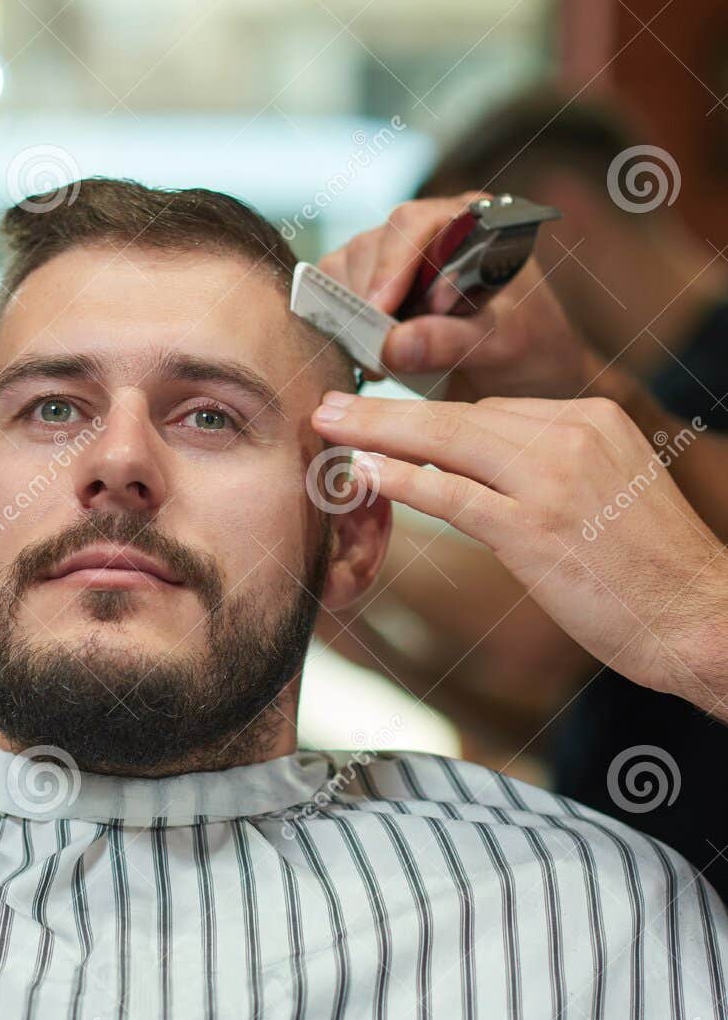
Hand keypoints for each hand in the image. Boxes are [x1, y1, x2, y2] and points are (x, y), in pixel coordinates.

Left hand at [311, 389, 727, 719]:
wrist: (702, 615)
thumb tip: (481, 472)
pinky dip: (404, 479)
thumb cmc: (653, 571)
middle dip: (386, 411)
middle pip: (461, 415)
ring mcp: (554, 479)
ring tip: (328, 429)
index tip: (382, 412)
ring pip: (449, 443)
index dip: (427, 414)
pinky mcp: (538, 527)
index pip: (491, 409)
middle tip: (330, 404)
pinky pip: (455, 493)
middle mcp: (573, 434)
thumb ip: (550, 471)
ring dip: (378, 434)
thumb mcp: (608, 492)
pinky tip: (365, 472)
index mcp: (592, 418)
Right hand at [319, 194, 600, 400]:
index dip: (389, 266)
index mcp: (470, 222)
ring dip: (349, 313)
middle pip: (371, 245)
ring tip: (374, 356)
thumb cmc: (531, 350)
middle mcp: (430, 230)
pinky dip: (340, 322)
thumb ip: (452, 341)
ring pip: (346, 266)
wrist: (529, 374)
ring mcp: (398, 257)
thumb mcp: (503, 346)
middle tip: (374, 350)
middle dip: (365, 297)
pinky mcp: (375, 286)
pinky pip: (337, 291)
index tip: (379, 312)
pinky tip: (364, 351)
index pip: (413, 224)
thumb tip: (391, 346)